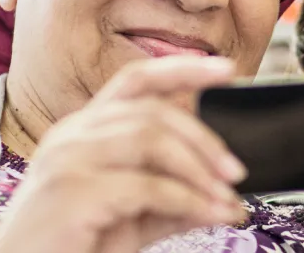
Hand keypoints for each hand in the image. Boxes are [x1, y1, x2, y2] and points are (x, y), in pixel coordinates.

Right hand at [0, 56, 247, 252]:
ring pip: (151, 139)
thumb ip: (173, 203)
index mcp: (82, 130)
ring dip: (199, 170)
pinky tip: (207, 214)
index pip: (135, 80)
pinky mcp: (71, 191)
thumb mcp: (131, 221)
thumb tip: (226, 200)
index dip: (182, 69)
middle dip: (204, 140)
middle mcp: (71, 135)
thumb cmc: (70, 246)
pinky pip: (146, 186)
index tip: (227, 71)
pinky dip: (187, 201)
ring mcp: (67, 159)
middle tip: (236, 171)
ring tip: (226, 199)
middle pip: (152, 112)